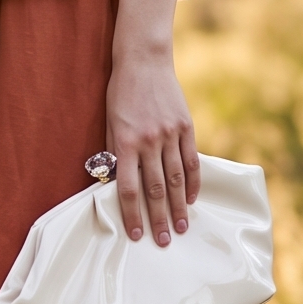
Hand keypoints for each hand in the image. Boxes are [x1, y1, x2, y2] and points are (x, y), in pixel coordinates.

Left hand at [107, 45, 199, 245]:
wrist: (144, 61)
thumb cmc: (120, 93)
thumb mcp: (109, 122)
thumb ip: (114, 154)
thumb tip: (116, 184)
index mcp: (125, 142)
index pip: (128, 187)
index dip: (132, 213)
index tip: (136, 234)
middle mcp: (149, 141)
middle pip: (155, 189)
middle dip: (159, 218)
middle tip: (162, 241)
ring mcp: (170, 134)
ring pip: (176, 179)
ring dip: (179, 206)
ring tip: (180, 228)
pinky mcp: (186, 126)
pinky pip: (191, 160)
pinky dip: (193, 182)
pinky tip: (192, 199)